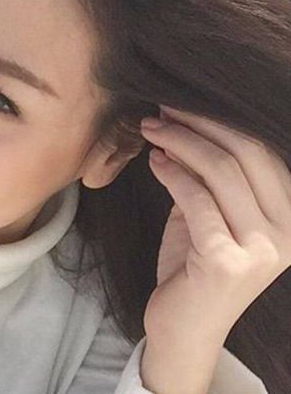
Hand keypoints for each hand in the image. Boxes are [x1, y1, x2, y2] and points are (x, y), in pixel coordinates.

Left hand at [140, 105, 290, 343]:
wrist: (183, 325)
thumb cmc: (195, 261)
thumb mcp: (206, 208)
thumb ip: (204, 171)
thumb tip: (181, 117)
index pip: (261, 148)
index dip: (218, 119)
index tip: (180, 102)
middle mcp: (289, 232)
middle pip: (245, 152)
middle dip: (198, 122)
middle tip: (161, 110)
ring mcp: (264, 251)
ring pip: (221, 170)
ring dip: (179, 141)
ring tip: (150, 130)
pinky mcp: (230, 264)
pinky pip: (197, 200)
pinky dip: (172, 173)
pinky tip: (153, 160)